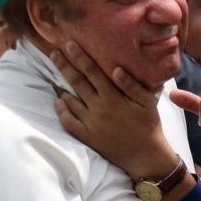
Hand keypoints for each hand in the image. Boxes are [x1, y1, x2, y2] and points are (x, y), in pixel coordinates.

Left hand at [51, 40, 176, 179]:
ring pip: (69, 101)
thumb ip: (131, 85)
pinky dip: (61, 110)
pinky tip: (59, 102)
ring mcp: (91, 123)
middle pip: (77, 82)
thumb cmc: (148, 125)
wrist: (145, 156)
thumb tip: (116, 68)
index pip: (92, 72)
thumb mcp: (147, 102)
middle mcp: (99, 108)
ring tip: (52, 76)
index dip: (79, 57)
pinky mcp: (87, 136)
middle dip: (64, 65)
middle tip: (53, 53)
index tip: (69, 44)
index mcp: (113, 97)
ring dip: (59, 87)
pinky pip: (68, 122)